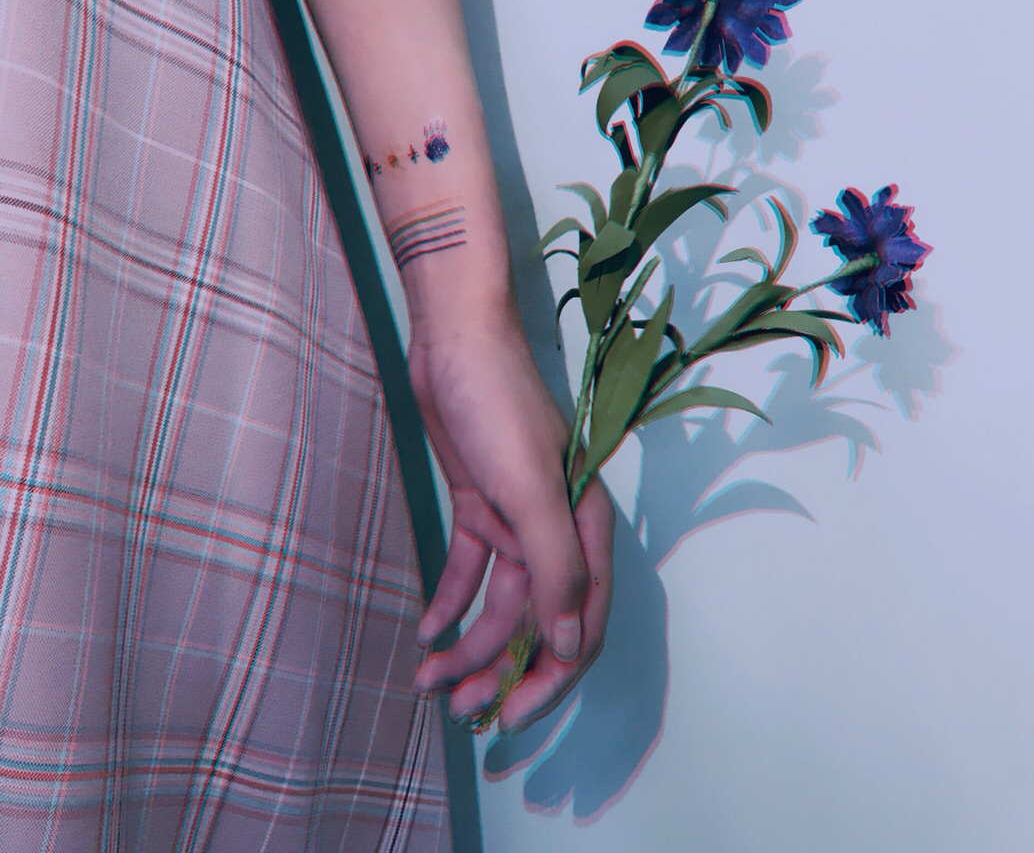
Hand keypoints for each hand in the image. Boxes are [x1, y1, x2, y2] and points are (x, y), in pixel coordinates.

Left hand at [408, 308, 613, 730]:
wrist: (455, 342)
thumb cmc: (499, 407)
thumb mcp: (530, 489)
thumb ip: (558, 567)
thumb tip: (572, 645)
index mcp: (583, 529)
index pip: (582, 621)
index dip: (553, 674)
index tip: (512, 713)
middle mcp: (555, 532)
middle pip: (538, 622)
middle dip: (504, 670)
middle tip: (462, 709)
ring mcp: (515, 521)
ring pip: (499, 603)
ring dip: (468, 644)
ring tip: (429, 679)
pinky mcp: (479, 507)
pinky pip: (469, 570)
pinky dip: (450, 602)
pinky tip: (427, 628)